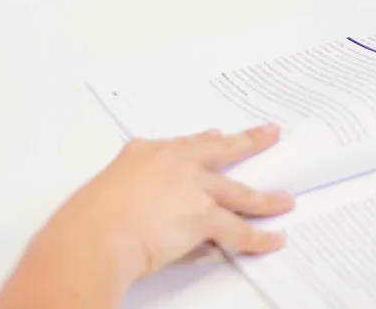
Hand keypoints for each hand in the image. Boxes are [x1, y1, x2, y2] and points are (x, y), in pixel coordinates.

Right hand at [67, 126, 292, 282]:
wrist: (96, 233)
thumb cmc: (91, 219)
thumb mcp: (108, 191)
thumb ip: (132, 192)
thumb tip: (145, 212)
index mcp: (145, 154)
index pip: (184, 144)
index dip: (204, 142)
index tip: (217, 136)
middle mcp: (173, 163)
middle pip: (219, 151)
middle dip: (248, 142)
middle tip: (268, 134)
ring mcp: (192, 187)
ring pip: (238, 192)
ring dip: (265, 199)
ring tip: (285, 201)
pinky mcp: (204, 215)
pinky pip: (238, 229)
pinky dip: (258, 238)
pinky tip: (273, 240)